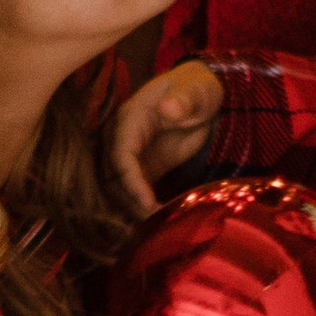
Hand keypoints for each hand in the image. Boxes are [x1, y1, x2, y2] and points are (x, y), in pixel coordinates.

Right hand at [111, 58, 224, 214]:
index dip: (130, 180)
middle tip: (158, 221)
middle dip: (132, 201)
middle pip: (114, 177)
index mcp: (130, 118)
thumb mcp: (196, 91)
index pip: (120, 153)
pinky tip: (165, 219)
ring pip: (120, 190)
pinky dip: (146, 208)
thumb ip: (184, 100)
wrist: (201, 97)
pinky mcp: (144, 169)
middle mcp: (123, 139)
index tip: (147, 201)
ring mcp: (133, 156)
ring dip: (137, 209)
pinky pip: (136, 193)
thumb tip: (168, 108)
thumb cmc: (197, 90)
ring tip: (162, 225)